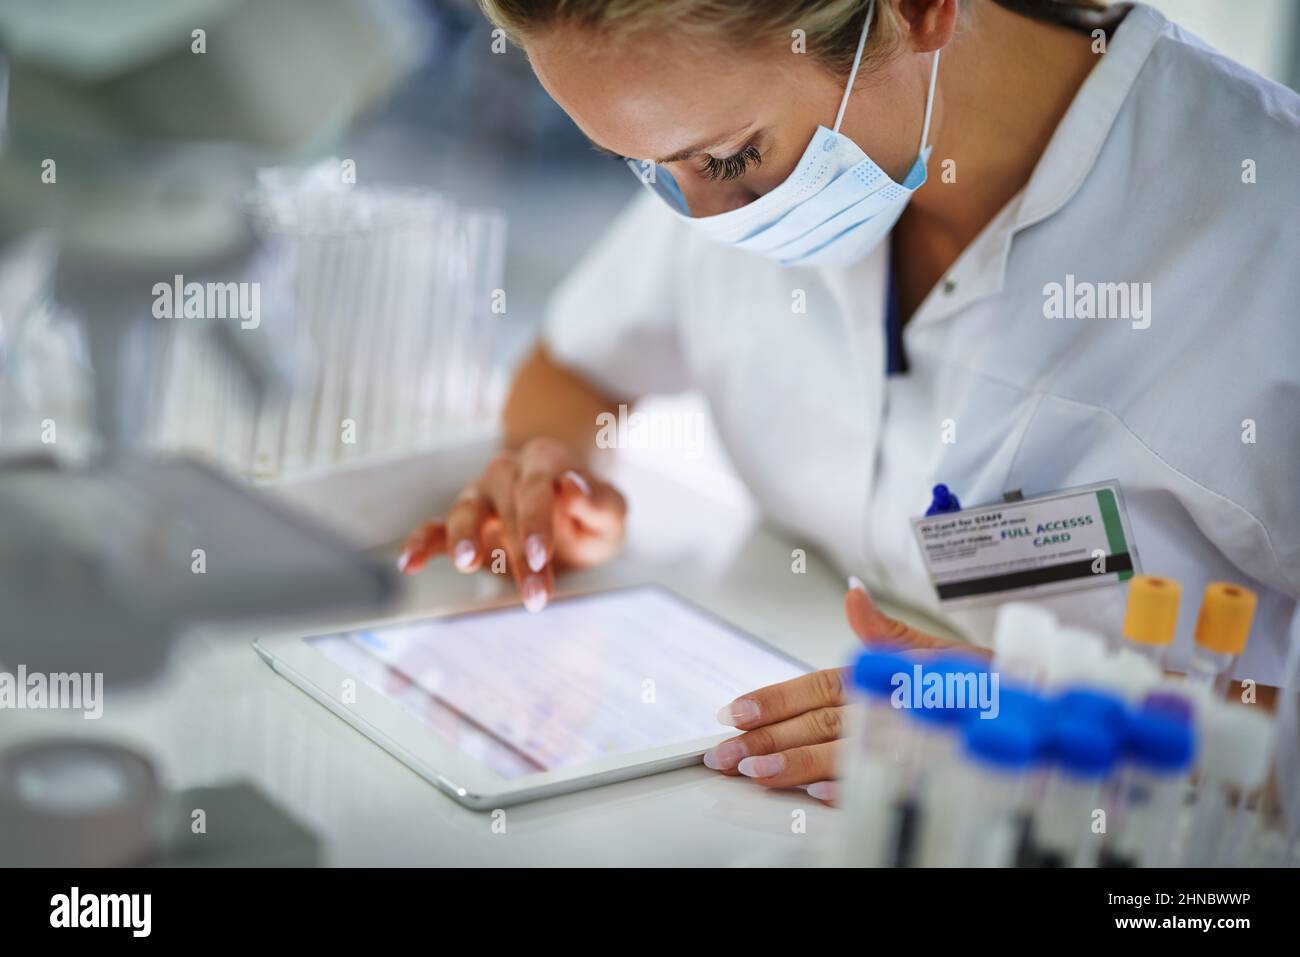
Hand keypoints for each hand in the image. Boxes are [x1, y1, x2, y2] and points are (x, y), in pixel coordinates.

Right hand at [396, 436, 626, 611]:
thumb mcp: (612, 513)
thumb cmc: (592, 515)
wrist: (572, 521)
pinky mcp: (462, 526)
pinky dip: (420, 543)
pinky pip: (435, 529)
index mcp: (545, 461)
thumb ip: (599, 501)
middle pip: (505, 505)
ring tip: (466, 564)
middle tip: (535, 595)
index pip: (536, 486)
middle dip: (518, 551)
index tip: (541, 555)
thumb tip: (572, 485)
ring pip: (465, 510)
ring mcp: (481, 497)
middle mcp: (507, 473)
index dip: (537, 520)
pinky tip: (409, 563)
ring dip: (465, 539)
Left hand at [702, 578, 988, 802]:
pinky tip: (817, 792)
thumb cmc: (977, 683)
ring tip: (758, 772)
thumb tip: (854, 592)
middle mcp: (889, 703)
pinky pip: (882, 778)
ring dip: (797, 762)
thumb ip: (884, 631)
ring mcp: (904, 736)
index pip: (816, 685)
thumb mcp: (929, 649)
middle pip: (818, 720)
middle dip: (768, 737)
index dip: (775, 698)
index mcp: (881, 675)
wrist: (1039, 709)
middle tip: (726, 753)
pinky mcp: (922, 763)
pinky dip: (851, 785)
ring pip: (842, 749)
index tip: (736, 711)